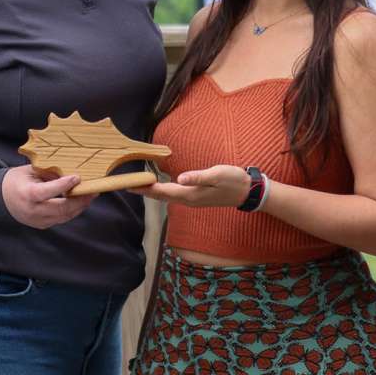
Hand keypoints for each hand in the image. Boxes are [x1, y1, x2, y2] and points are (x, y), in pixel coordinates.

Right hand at [2, 165, 96, 228]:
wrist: (1, 198)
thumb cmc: (17, 181)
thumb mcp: (30, 171)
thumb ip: (49, 173)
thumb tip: (70, 175)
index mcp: (26, 194)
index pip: (47, 192)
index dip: (63, 185)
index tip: (77, 178)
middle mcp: (32, 210)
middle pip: (60, 208)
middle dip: (79, 200)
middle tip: (93, 190)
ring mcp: (37, 220)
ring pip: (64, 216)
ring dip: (79, 206)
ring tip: (90, 195)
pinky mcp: (42, 225)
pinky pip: (61, 218)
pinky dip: (72, 210)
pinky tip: (80, 201)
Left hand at [131, 165, 249, 207]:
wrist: (247, 192)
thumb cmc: (233, 180)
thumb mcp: (216, 174)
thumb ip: (198, 177)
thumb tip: (180, 178)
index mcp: (191, 194)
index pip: (163, 191)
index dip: (147, 188)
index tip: (132, 185)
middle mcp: (189, 199)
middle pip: (162, 195)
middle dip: (145, 191)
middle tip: (128, 185)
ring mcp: (193, 200)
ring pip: (168, 196)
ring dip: (153, 191)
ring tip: (139, 185)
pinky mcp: (196, 197)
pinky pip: (174, 195)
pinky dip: (164, 190)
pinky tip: (159, 185)